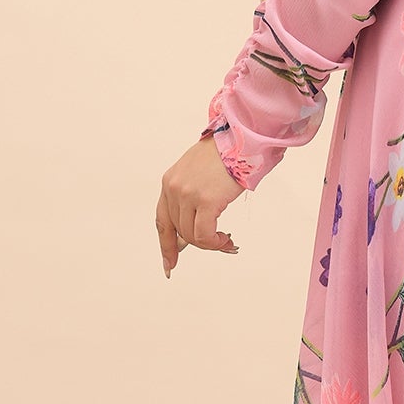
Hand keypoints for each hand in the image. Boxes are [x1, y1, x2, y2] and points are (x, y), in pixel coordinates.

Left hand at [158, 134, 243, 276]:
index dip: (166, 246)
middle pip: (179, 231)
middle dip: (200, 243)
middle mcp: (174, 188)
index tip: (169, 265)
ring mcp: (188, 194)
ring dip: (210, 244)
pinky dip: (215, 243)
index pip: (162, 221)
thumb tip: (194, 227)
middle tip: (220, 244)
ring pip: (192, 236)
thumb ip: (191, 195)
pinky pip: (205, 234)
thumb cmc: (227, 153)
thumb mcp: (199, 173)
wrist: (240, 138)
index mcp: (170, 182)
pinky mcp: (206, 200)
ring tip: (226, 240)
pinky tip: (226, 239)